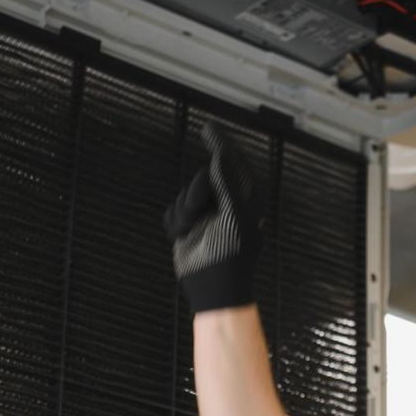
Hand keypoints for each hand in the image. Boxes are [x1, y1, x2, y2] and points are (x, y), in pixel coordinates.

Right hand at [163, 122, 263, 313]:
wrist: (214, 286)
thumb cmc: (232, 253)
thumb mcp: (235, 214)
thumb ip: (227, 183)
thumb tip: (221, 155)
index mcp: (244, 197)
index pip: (232, 163)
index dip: (221, 144)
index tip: (207, 128)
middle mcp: (224, 201)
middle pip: (202, 177)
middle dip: (196, 195)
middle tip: (201, 214)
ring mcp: (205, 212)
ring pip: (184, 194)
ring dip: (186, 213)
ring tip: (195, 231)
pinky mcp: (186, 224)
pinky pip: (172, 210)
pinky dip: (176, 224)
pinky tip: (185, 237)